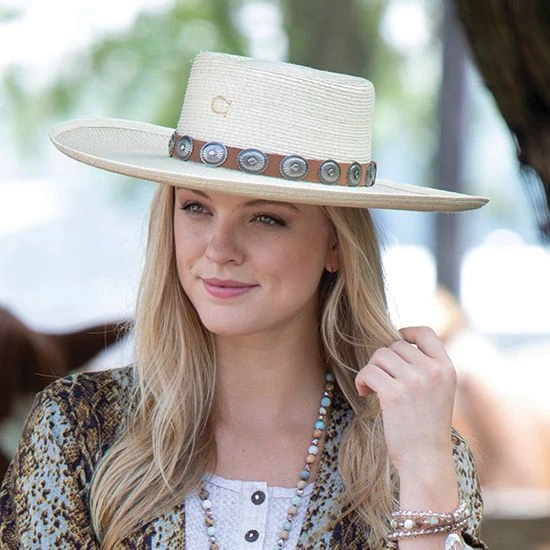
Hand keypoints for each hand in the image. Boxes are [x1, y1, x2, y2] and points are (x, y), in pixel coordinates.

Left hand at [355, 326, 456, 474]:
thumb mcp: (438, 391)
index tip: (395, 343)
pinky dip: (362, 381)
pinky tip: (365, 393)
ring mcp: (414, 381)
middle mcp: (433, 371)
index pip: (426, 333)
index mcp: (447, 368)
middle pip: (395, 345)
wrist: (426, 460)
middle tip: (381, 380)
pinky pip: (368, 371)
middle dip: (383, 361)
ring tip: (373, 388)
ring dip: (371, 370)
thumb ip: (425, 367)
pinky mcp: (394, 393)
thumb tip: (394, 342)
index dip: (407, 332)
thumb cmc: (426, 427)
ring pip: (379, 355)